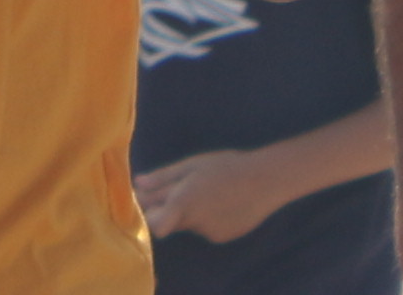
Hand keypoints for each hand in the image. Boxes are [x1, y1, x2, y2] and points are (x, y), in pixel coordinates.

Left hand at [133, 149, 285, 243]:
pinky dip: (208, 218)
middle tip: (183, 187)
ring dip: (191, 211)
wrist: (264, 181)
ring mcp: (210, 232)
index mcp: (183, 202)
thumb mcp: (190, 166)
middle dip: (169, 208)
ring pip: (190, 224)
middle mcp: (195, 222)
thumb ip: (163, 178)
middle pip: (171, 221)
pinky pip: (207, 229)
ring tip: (210, 190)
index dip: (150, 215)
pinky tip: (222, 202)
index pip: (156, 225)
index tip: (151, 202)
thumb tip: (138, 184)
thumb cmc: (225, 167)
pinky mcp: (223, 237)